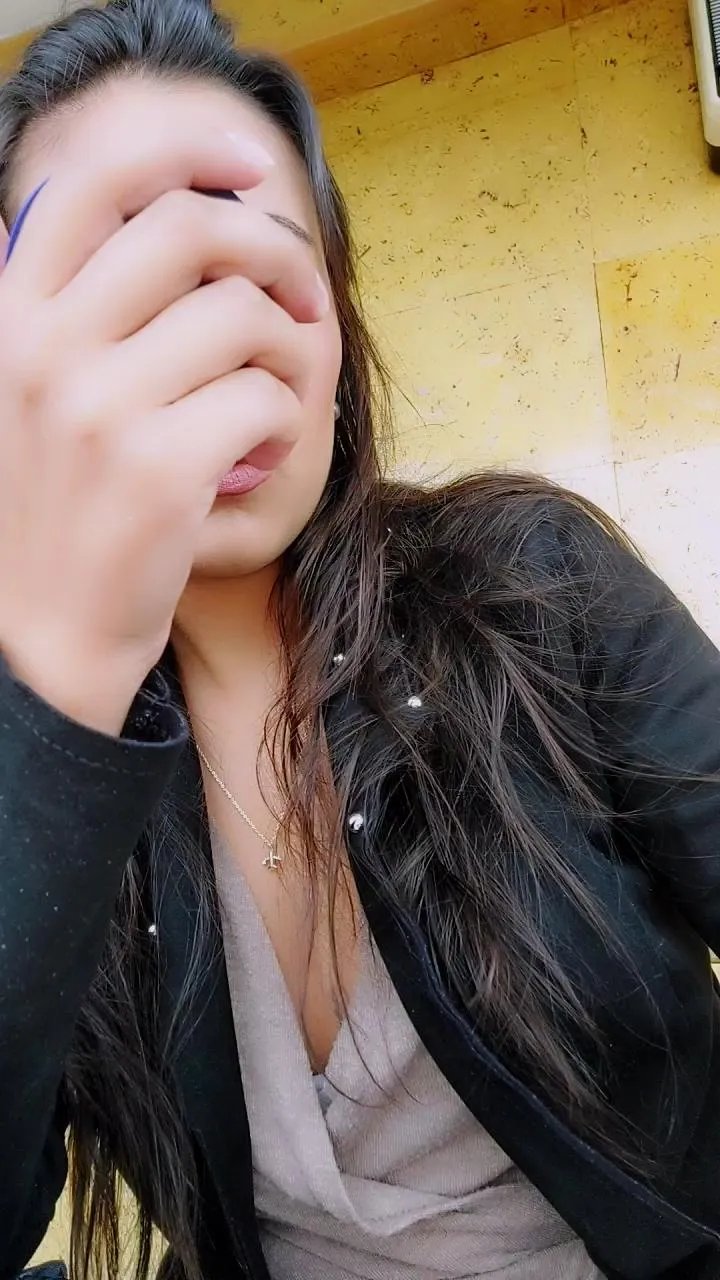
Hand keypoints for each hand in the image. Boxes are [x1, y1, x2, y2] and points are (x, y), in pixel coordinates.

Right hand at [0, 122, 326, 733]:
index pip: (97, 184)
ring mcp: (97, 408)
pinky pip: (265, 398)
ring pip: (243, 316)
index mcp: (9, 317)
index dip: (186, 155)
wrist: (40, 639)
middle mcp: (44, 348)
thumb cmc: (55, 511)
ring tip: (275, 400)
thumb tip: (153, 218)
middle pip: (189, 230)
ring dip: (289, 350)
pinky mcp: (158, 471)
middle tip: (305, 297)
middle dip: (273, 251)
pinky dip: (285, 423)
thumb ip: (64, 310)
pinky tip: (263, 454)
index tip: (248, 169)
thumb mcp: (25, 395)